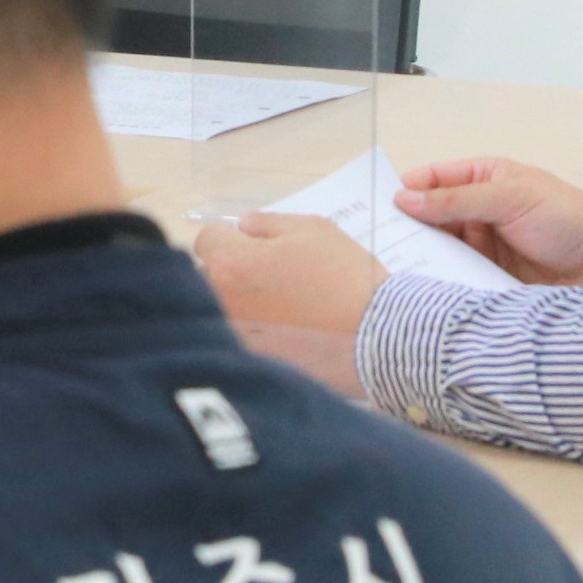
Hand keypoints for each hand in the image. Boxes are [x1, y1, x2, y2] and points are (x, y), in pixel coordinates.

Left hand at [192, 213, 383, 397]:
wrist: (376, 332)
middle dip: (229, 270)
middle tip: (265, 274)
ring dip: (239, 302)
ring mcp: (236, 334)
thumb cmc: (343, 274)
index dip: (230, 238)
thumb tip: (244, 226)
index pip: (206, 240)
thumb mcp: (310, 230)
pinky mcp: (254, 360)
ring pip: (221, 308)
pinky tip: (282, 329)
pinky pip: (240, 337)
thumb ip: (268, 223)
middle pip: (207, 276)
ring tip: (275, 304)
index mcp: (231, 263)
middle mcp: (223, 300)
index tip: (252, 245)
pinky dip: (254, 331)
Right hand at [393, 156, 582, 285]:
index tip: (373, 209)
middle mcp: (477, 213)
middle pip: (429, 220)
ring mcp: (484, 249)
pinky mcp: (491, 281)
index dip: (403, 192)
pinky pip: (459, 280)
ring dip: (423, 261)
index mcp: (481, 180)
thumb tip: (405, 199)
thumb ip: (457, 200)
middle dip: (406, 231)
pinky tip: (425, 295)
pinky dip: (444, 286)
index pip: (430, 181)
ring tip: (393, 275)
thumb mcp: (511, 198)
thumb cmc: (568, 217)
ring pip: (441, 252)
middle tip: (376, 247)